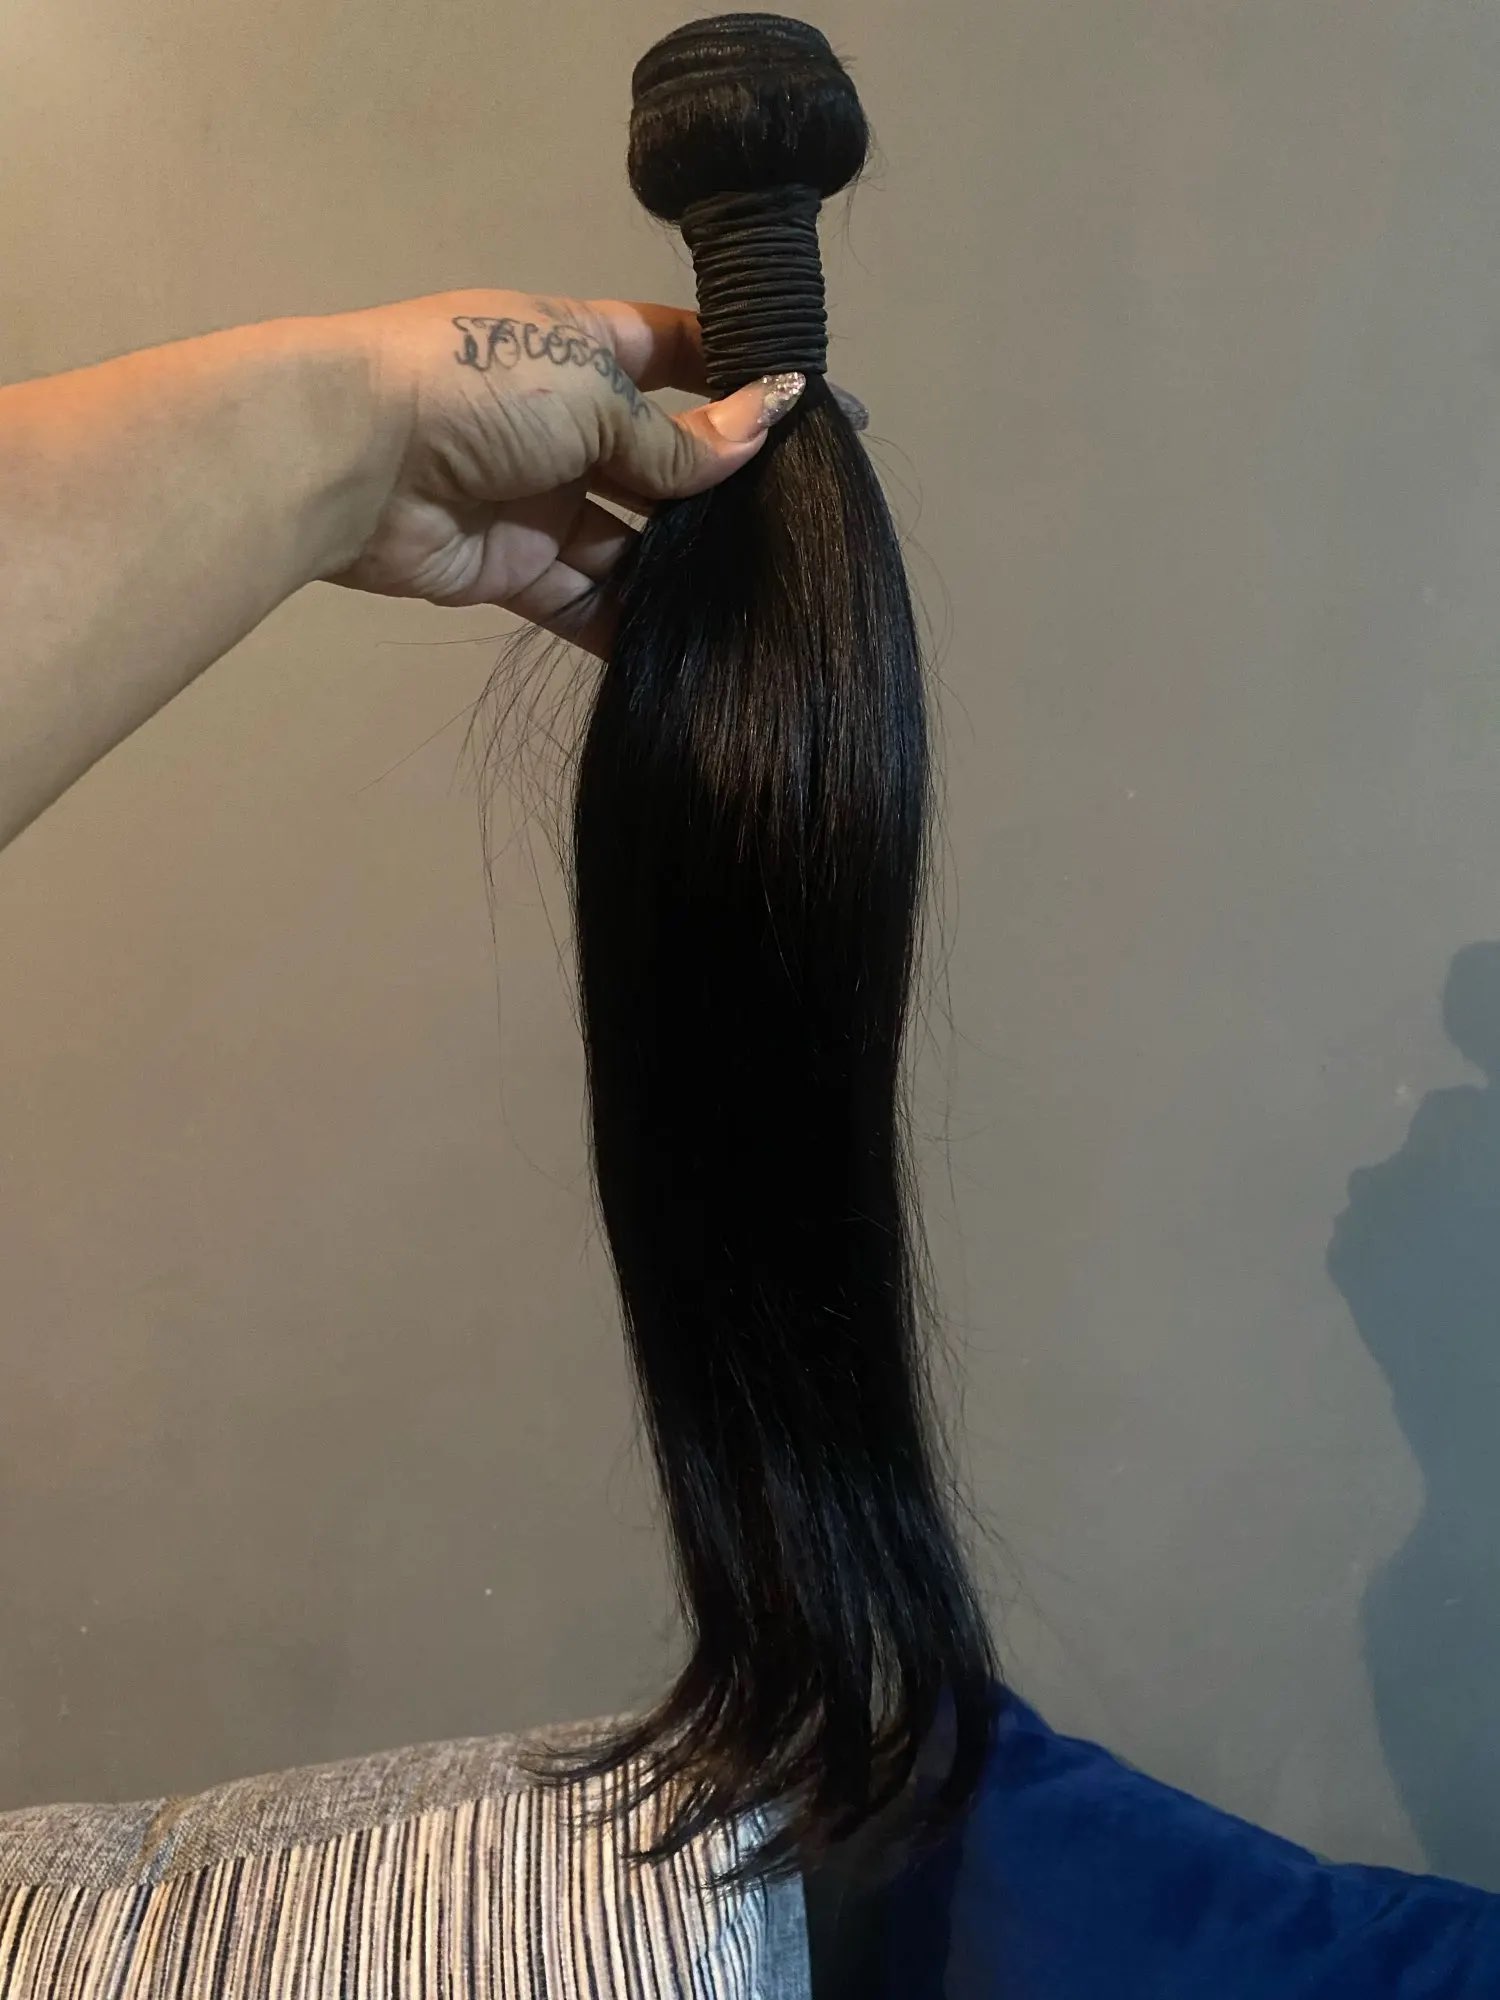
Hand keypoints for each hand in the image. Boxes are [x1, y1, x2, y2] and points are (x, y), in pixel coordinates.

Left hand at [323, 289, 803, 656]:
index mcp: (579, 345)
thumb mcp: (590, 393)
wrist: (350, 458)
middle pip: (660, 458)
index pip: (676, 352)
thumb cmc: (475, 388)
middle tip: (794, 525)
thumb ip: (674, 436)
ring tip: (757, 592)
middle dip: (719, 488)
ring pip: (630, 537)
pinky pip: (586, 599)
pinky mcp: (514, 568)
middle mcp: (564, 421)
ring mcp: (540, 498)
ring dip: (681, 564)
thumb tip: (761, 431)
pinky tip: (693, 644)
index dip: (740, 379)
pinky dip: (630, 621)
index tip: (814, 413)